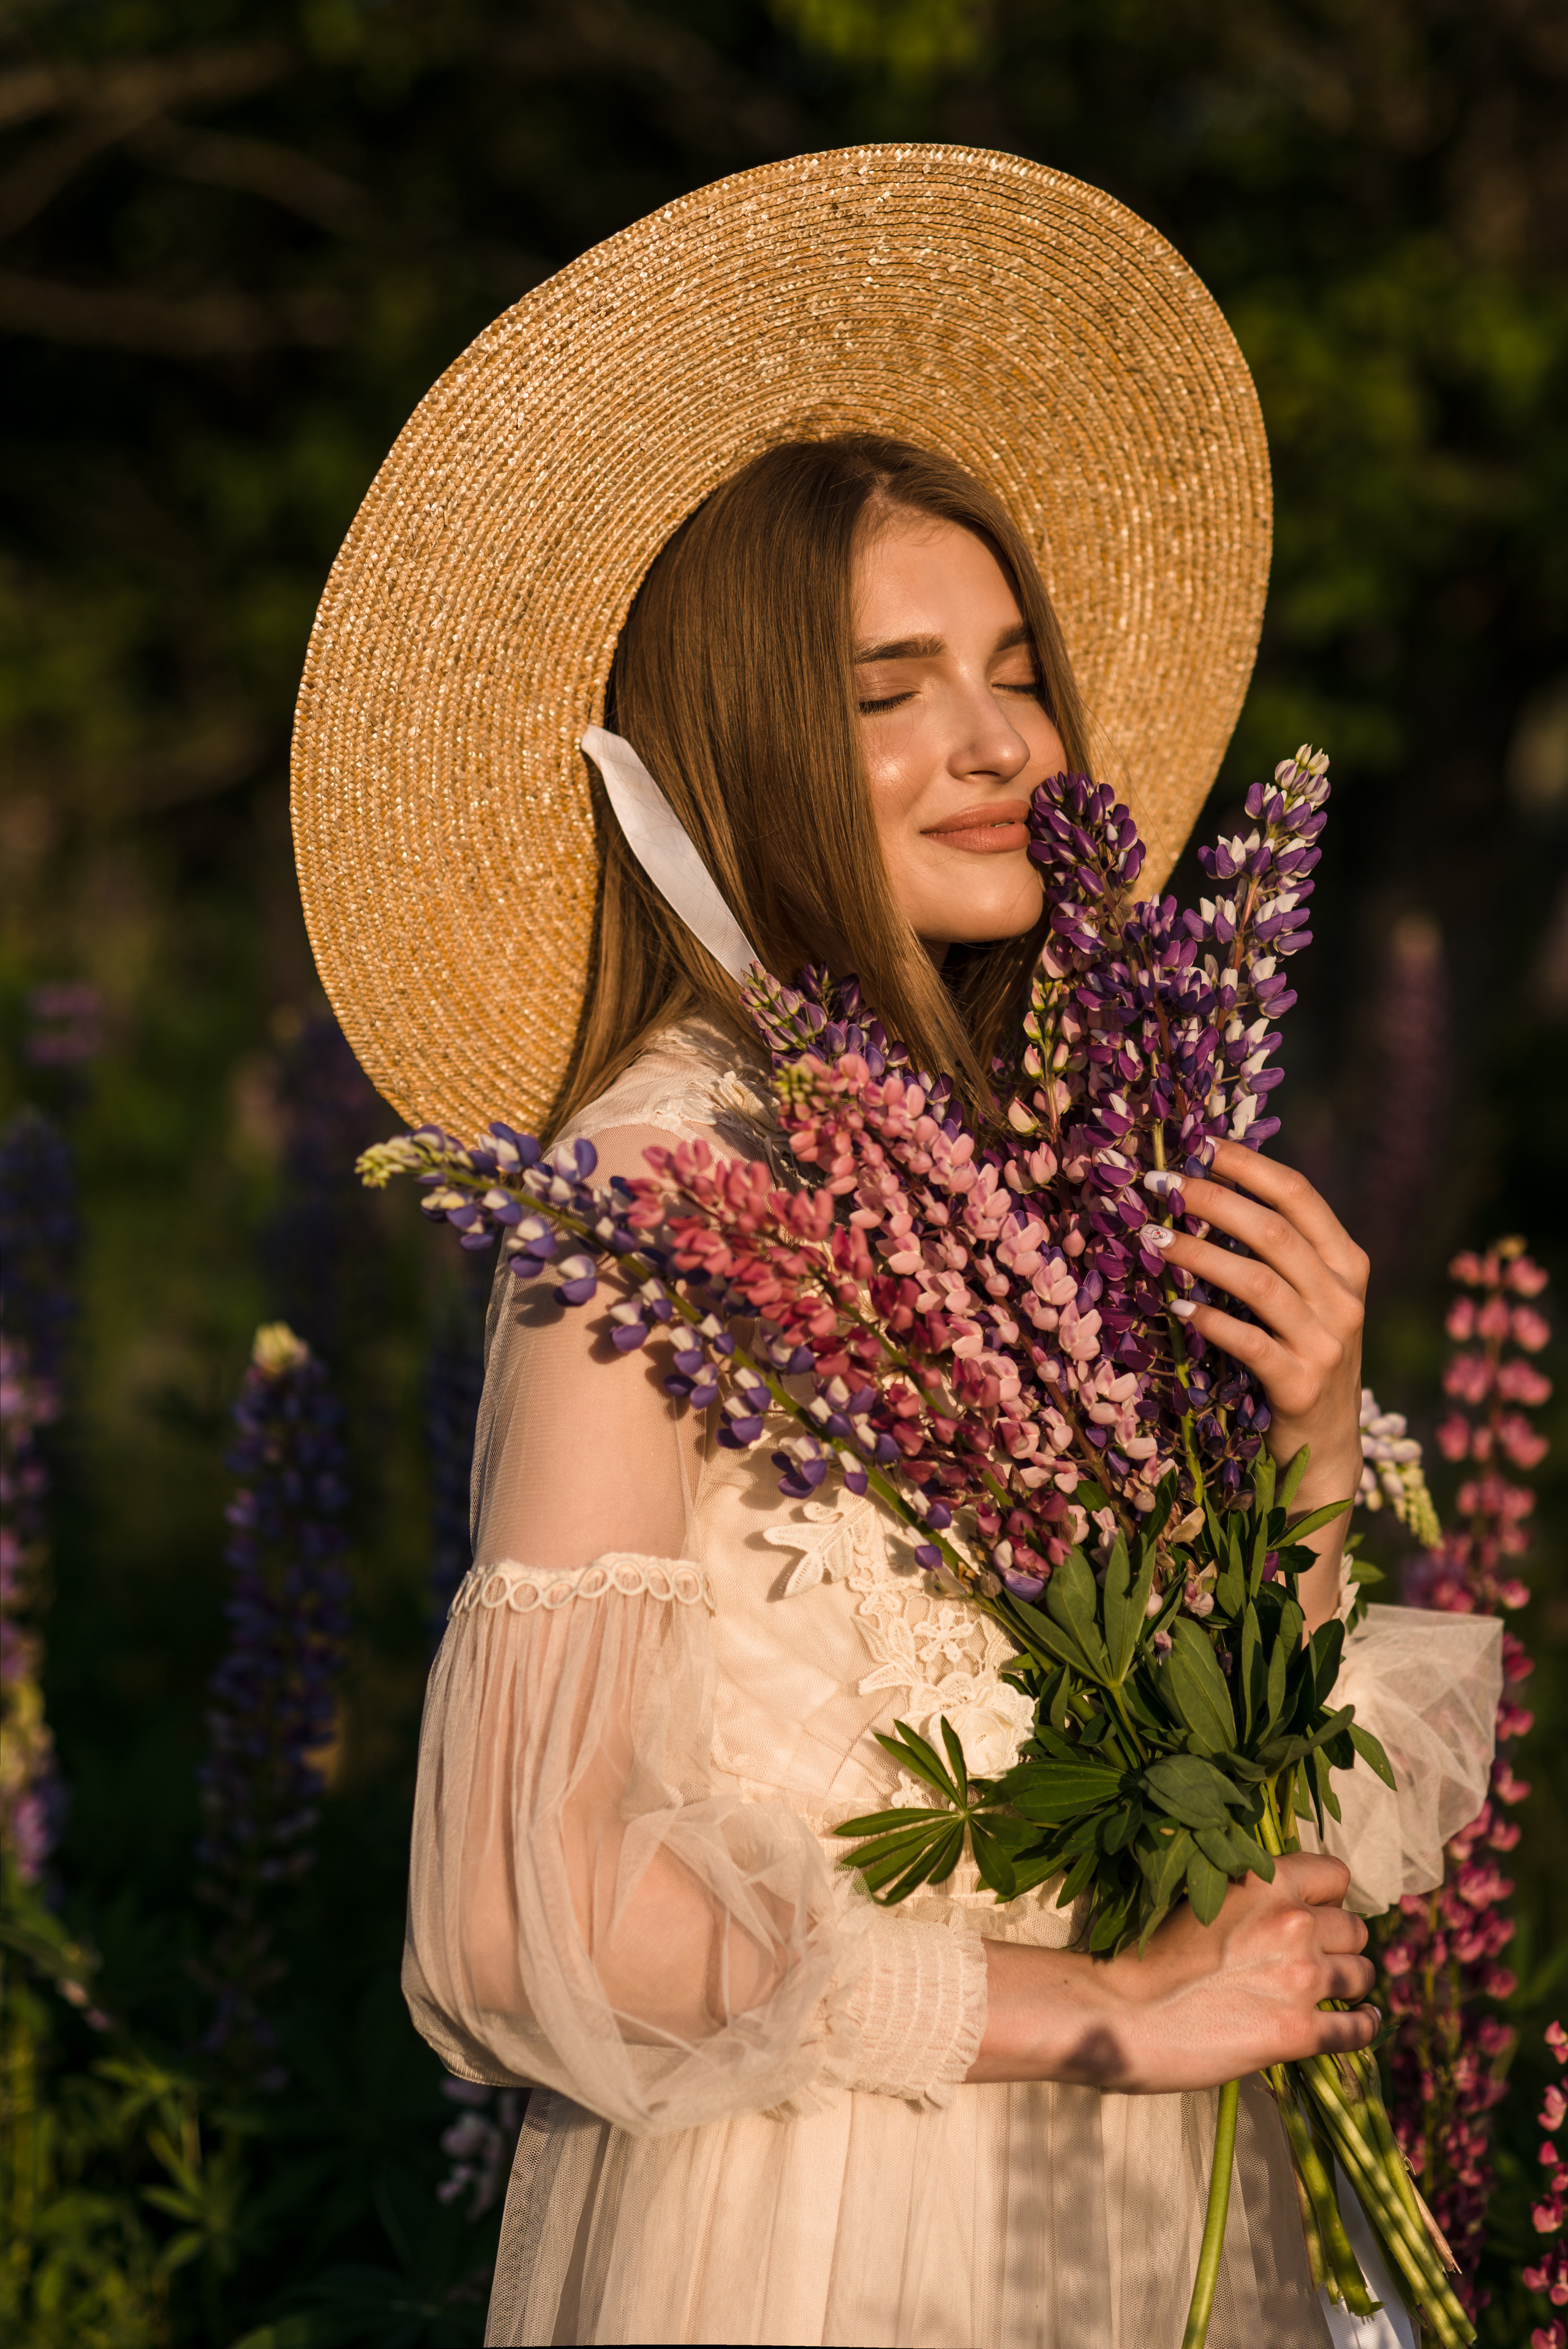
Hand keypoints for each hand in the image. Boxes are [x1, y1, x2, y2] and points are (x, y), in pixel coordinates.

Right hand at [969, 1853, 1376, 2091]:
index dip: (1327, 1897)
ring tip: (1338, 1993)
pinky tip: (1358, 2025)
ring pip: (1362, 1974)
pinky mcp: (1300, 2031)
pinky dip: (1362, 2027)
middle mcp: (1293, 1921)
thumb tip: (1279, 1908)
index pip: (1335, 1876)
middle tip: (1321, 1958)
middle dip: (1341, 1942)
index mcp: (1265, 1880)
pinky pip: (1357, 2028)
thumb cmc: (1145, 1956)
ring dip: (1350, 1984)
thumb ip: (1248, 1898)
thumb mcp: (1200, 1899)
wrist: (1121, 2013)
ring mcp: (1301, 1977)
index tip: (1317, 1913)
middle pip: (1355, 1927)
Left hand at [1147, 1141, 1367, 1626]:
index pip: (1302, 1198)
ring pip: (1259, 1282)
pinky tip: (1176, 1309)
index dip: (1252, 1167)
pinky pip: (1250, 1343)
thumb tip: (1205, 1191)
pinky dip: (1210, 1322)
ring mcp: (1328, 1345)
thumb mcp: (1304, 1301)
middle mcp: (1344, 1299)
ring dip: (1200, 1255)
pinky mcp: (1302, 1386)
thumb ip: (1275, 1254)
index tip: (1204, 1145)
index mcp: (1347, 1265)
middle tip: (1164, 1185)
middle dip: (1215, 1201)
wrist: (1326, 1450)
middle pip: (1275, 1232)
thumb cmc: (1299, 1359)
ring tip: (1154, 1239)